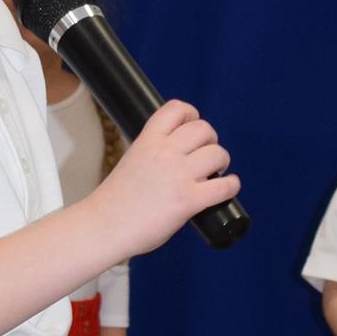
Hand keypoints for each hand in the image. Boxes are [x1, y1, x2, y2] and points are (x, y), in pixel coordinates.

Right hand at [86, 101, 237, 257]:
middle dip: (210, 141)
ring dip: (221, 162)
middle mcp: (165, 153)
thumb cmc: (115, 200)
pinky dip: (231, 186)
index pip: (176, 109)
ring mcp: (178, 176)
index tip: (193, 127)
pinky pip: (224, 186)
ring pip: (218, 154)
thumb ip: (154, 153)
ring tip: (215, 173)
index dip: (191, 115)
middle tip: (205, 156)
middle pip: (203, 129)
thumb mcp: (132, 161)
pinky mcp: (188, 200)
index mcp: (148, 140)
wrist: (104, 226)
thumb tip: (179, 157)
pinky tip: (227, 188)